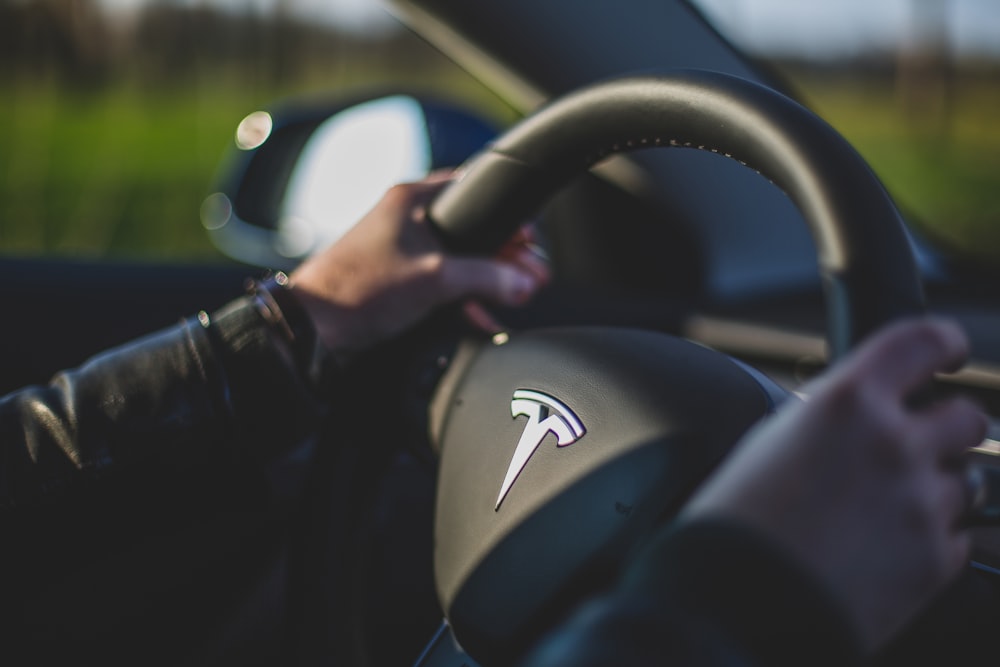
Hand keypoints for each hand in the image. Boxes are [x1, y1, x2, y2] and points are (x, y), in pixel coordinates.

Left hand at [290, 173, 549, 354]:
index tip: (528, 240)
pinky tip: (483, 317)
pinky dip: (463, 298)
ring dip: (486, 281)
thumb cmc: (361, 289)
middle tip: (531, 277)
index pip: (473, 192)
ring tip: (515, 298)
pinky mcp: (395, 281)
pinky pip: (440, 284)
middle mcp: (406, 219)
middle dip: (504, 257)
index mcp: (412, 200)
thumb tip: (523, 282)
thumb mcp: (436, 279)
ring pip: (457, 260)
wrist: (313, 327)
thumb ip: (486, 277)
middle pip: (471, 231)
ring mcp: (399, 251)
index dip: (506, 217)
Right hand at [681, 318, 986, 651]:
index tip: (948, 351)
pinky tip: (884, 547)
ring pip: (966, 480)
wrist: (741, 601)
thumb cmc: (738, 521)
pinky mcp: (935, 560)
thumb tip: (853, 416)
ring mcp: (922, 503)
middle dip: (947, 426)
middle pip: (966, 416)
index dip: (943, 343)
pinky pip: (957, 535)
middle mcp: (895, 443)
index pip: (922, 342)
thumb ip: (827, 418)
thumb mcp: (771, 442)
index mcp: (847, 402)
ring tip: (885, 510)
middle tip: (916, 444)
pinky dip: (930, 536)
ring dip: (935, 486)